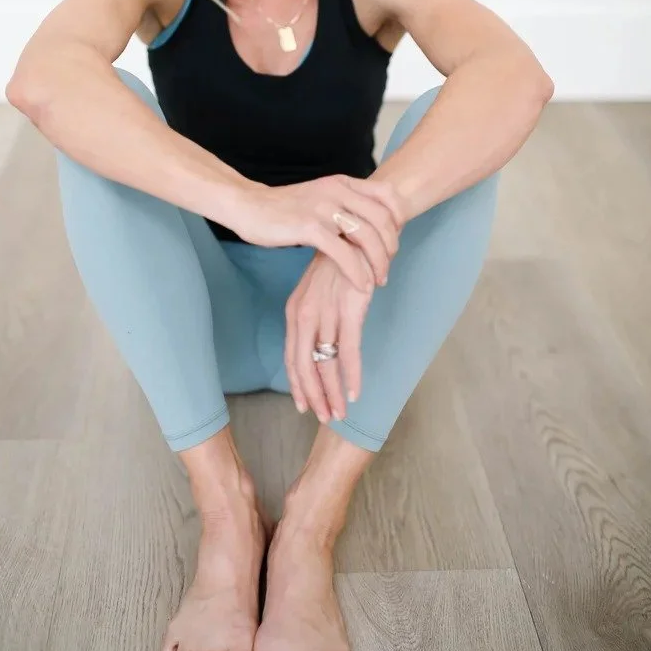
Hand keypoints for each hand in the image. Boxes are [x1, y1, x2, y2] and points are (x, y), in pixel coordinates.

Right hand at [231, 174, 402, 290]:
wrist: (248, 206)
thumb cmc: (284, 207)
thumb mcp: (319, 196)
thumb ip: (343, 203)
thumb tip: (369, 220)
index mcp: (342, 182)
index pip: (386, 194)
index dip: (399, 217)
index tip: (396, 238)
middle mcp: (336, 191)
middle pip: (383, 218)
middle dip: (391, 246)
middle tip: (388, 266)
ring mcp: (323, 208)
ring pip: (367, 236)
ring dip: (379, 262)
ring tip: (378, 280)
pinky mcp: (309, 228)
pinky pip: (344, 253)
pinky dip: (358, 272)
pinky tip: (362, 284)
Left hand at [284, 245, 373, 421]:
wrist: (357, 231)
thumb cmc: (340, 264)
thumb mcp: (319, 292)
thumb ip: (316, 318)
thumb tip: (320, 347)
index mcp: (295, 311)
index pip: (292, 357)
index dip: (298, 385)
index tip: (305, 407)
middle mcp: (305, 315)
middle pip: (305, 366)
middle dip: (315, 396)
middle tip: (325, 419)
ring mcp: (326, 313)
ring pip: (326, 364)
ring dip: (333, 393)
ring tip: (340, 414)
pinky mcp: (350, 310)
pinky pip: (348, 351)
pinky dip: (351, 375)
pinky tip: (355, 392)